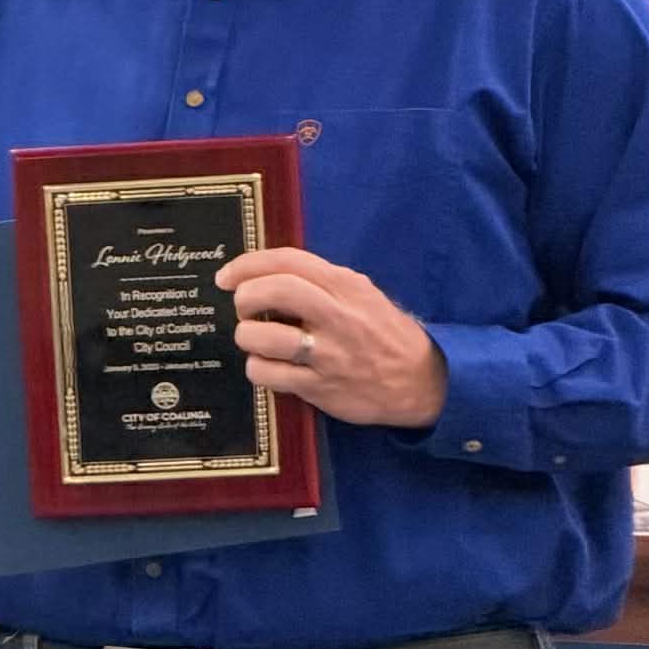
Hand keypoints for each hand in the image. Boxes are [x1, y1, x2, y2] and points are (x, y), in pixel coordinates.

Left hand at [216, 247, 446, 426]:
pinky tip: (267, 366)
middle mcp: (337, 315)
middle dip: (245, 296)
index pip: (289, 261)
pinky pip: (268, 374)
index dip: (248, 264)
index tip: (226, 276)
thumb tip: (264, 275)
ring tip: (256, 340)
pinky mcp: (320, 387)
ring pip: (263, 337)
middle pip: (274, 291)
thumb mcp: (361, 295)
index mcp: (346, 286)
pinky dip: (257, 368)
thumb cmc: (383, 333)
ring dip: (247, 337)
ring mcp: (328, 354)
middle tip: (242, 307)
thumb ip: (320, 282)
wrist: (422, 381)